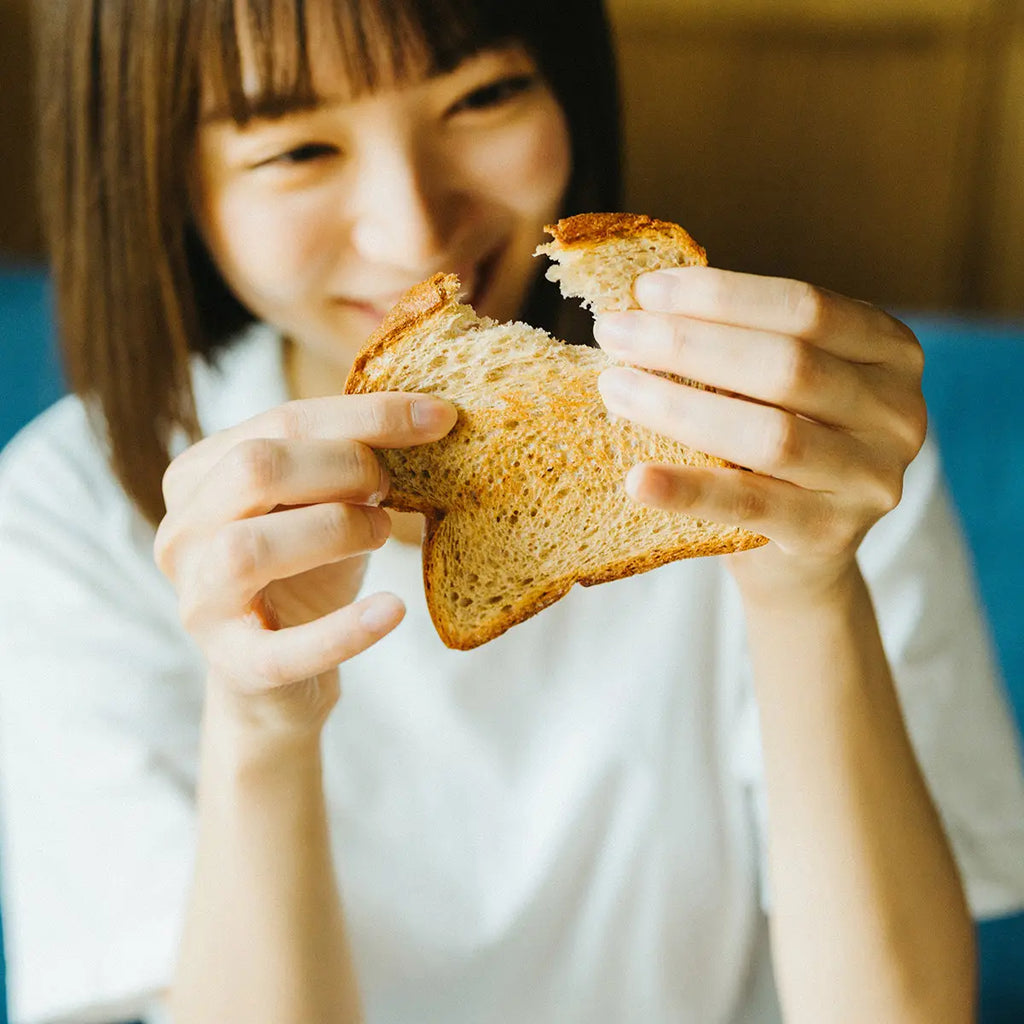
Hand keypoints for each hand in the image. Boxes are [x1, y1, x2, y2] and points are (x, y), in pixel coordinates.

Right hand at [154, 393, 456, 729]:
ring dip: (337, 529)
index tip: (441, 415)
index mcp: (199, 475)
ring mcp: (199, 601)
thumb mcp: (321, 501)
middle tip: (391, 487)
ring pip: (250, 549)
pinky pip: (284, 650)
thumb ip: (347, 456)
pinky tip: (393, 610)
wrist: (283, 675)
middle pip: (255, 469)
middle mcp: (182, 532)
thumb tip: (427, 412)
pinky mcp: (233, 665)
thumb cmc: (307, 570)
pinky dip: (345, 630)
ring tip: (381, 532)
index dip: (368, 415)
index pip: (281, 422)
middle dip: (345, 465)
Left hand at [593, 266, 926, 602]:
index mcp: (890, 351)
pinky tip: (637, 479)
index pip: (805, 307)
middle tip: (613, 334)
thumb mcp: (777, 385)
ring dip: (679, 407)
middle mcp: (898, 411)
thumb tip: (644, 303)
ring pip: (770, 434)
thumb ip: (739, 342)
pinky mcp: (832, 534)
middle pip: (787, 365)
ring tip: (615, 388)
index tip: (645, 290)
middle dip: (688, 344)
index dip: (721, 295)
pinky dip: (688, 490)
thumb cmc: (774, 448)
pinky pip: (749, 506)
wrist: (799, 554)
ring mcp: (872, 478)